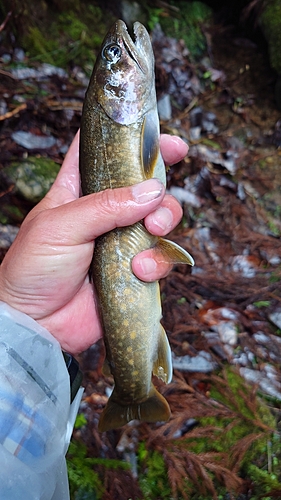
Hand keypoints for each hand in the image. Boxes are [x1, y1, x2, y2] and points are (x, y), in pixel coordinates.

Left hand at [0, 131, 187, 353]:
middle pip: (145, 184)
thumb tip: (152, 191)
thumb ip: (106, 205)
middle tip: (158, 202)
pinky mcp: (134, 270)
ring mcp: (122, 241)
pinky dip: (157, 262)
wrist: (36, 324)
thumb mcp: (61, 225)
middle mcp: (105, 212)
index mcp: (79, 189)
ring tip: (151, 233)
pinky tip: (139, 271)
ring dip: (164, 223)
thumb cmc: (33, 268)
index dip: (133, 138)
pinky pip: (160, 259)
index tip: (162, 137)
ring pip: (160, 220)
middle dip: (162, 187)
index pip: (106, 151)